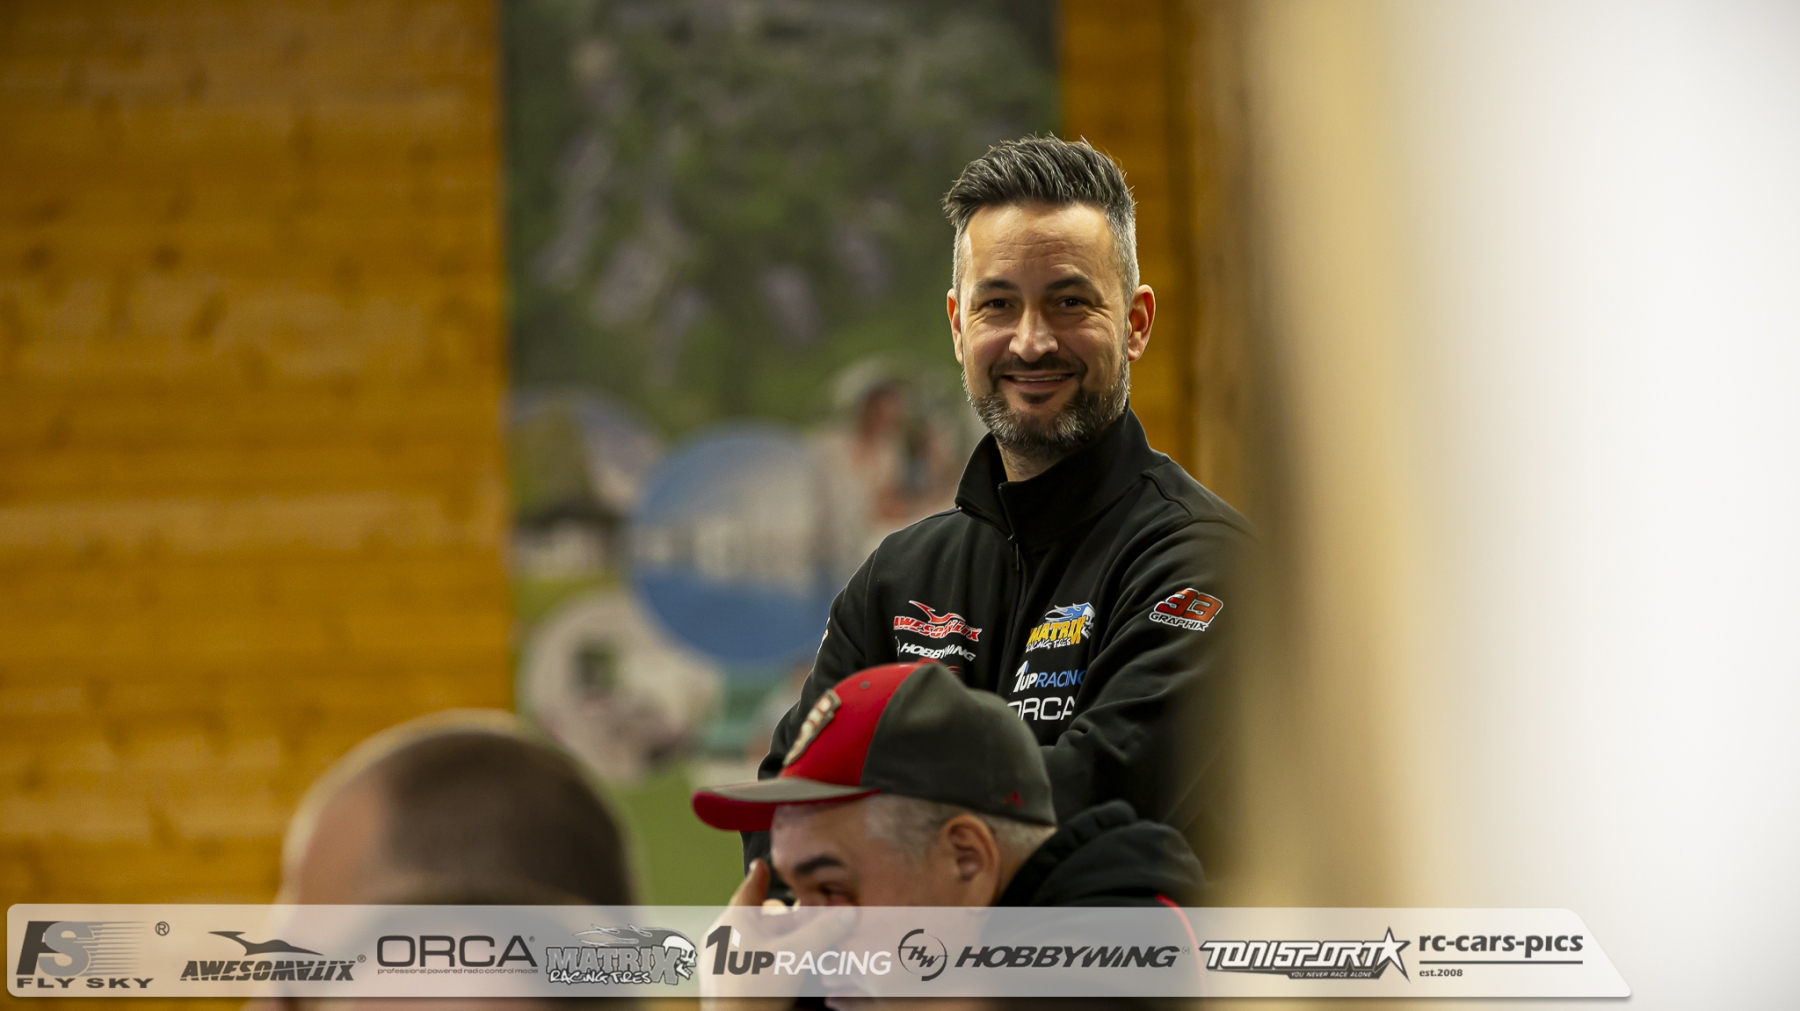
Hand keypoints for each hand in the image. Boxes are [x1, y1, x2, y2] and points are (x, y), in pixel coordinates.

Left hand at [701, 860, 855, 1010]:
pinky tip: (783, 971)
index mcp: (733, 923)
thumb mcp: (794, 958)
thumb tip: (846, 915)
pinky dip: (765, 959)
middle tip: (805, 920)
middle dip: (783, 920)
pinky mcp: (720, 982)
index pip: (748, 890)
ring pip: (753, 942)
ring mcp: (717, 962)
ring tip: (799, 948)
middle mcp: (721, 938)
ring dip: (776, 942)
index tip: (760, 865)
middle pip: (758, 920)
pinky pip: (745, 961)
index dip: (759, 877)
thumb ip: (821, 933)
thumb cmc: (753, 995)